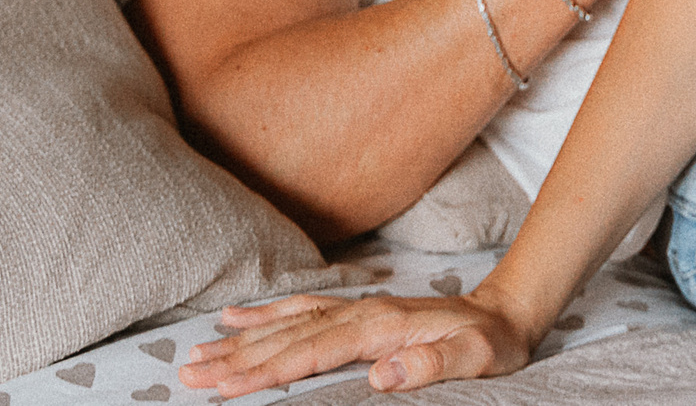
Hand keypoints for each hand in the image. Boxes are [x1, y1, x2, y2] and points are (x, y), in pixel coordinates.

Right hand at [180, 288, 535, 395]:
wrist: (507, 313)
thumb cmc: (492, 343)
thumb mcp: (477, 358)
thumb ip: (433, 363)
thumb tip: (382, 374)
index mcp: (382, 327)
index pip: (312, 352)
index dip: (267, 370)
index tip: (225, 387)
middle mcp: (361, 313)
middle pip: (288, 337)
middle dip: (237, 357)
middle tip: (188, 374)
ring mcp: (356, 309)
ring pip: (287, 324)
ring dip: (241, 339)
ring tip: (196, 354)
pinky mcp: (357, 311)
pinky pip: (302, 310)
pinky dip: (266, 313)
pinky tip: (234, 317)